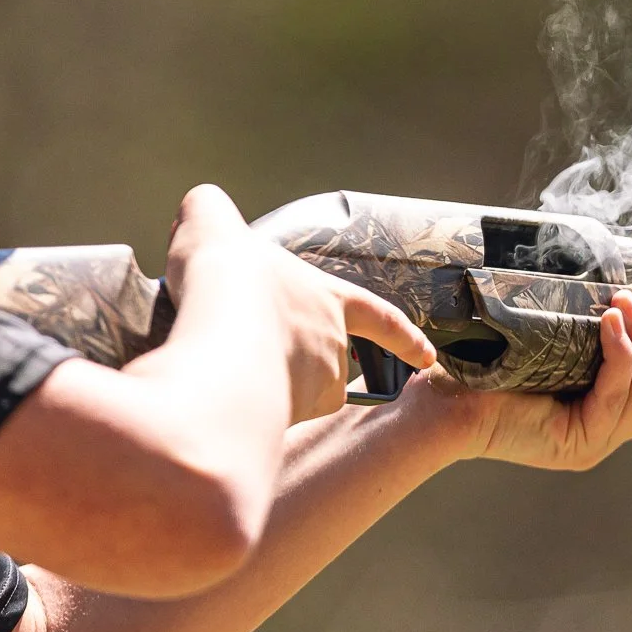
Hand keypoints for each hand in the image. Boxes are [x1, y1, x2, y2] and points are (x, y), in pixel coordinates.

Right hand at [166, 185, 435, 420]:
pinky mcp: (277, 425)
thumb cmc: (226, 281)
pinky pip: (260, 423)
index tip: (428, 358)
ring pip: (293, 396)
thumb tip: (203, 206)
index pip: (381, 318)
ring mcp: (307, 392)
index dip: (404, 338)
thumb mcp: (212, 223)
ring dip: (269, 390)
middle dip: (303, 364)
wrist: (216, 346)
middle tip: (261, 354)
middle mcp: (330, 349)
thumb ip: (211, 211)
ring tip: (224, 373)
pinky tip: (210, 402)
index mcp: (330, 301)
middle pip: (326, 361)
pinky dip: (240, 416)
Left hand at [416, 290, 631, 469]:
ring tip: (628, 303)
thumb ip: (589, 342)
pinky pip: (617, 395)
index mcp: (605, 422)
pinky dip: (621, 353)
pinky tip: (610, 322)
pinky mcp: (576, 441)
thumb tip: (624, 300)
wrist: (439, 406)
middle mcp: (605, 438)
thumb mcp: (550, 351)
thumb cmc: (483, 371)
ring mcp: (593, 444)